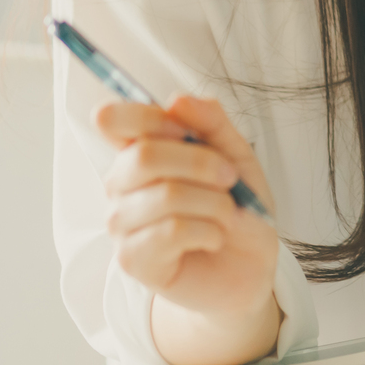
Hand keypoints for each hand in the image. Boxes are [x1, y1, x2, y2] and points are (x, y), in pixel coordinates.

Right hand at [95, 95, 280, 364]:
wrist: (250, 265)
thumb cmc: (238, 207)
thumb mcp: (236, 155)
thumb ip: (210, 122)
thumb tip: (178, 99)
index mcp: (140, 151)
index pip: (114, 120)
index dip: (148, 116)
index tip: (185, 129)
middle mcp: (121, 185)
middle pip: (144, 156)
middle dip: (201, 164)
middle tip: (229, 179)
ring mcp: (122, 223)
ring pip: (166, 195)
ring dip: (214, 204)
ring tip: (226, 216)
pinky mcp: (132, 260)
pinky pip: (171, 231)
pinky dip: (208, 231)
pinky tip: (213, 238)